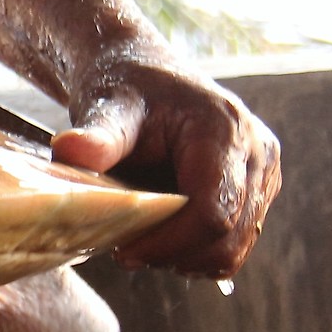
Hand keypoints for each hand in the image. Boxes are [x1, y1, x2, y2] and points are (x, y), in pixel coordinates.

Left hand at [51, 50, 280, 278]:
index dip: (169, 243)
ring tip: (143, 239)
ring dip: (186, 257)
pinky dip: (198, 252)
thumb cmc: (126, 89)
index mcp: (226, 131)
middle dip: (175, 255)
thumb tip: (67, 150)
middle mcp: (258, 153)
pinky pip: (235, 244)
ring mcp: (264, 174)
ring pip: (234, 248)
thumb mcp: (106, 107)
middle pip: (228, 239)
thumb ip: (96, 135)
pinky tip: (164, 236)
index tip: (123, 249)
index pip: (213, 214)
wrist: (146, 75)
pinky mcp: (259, 191)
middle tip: (126, 250)